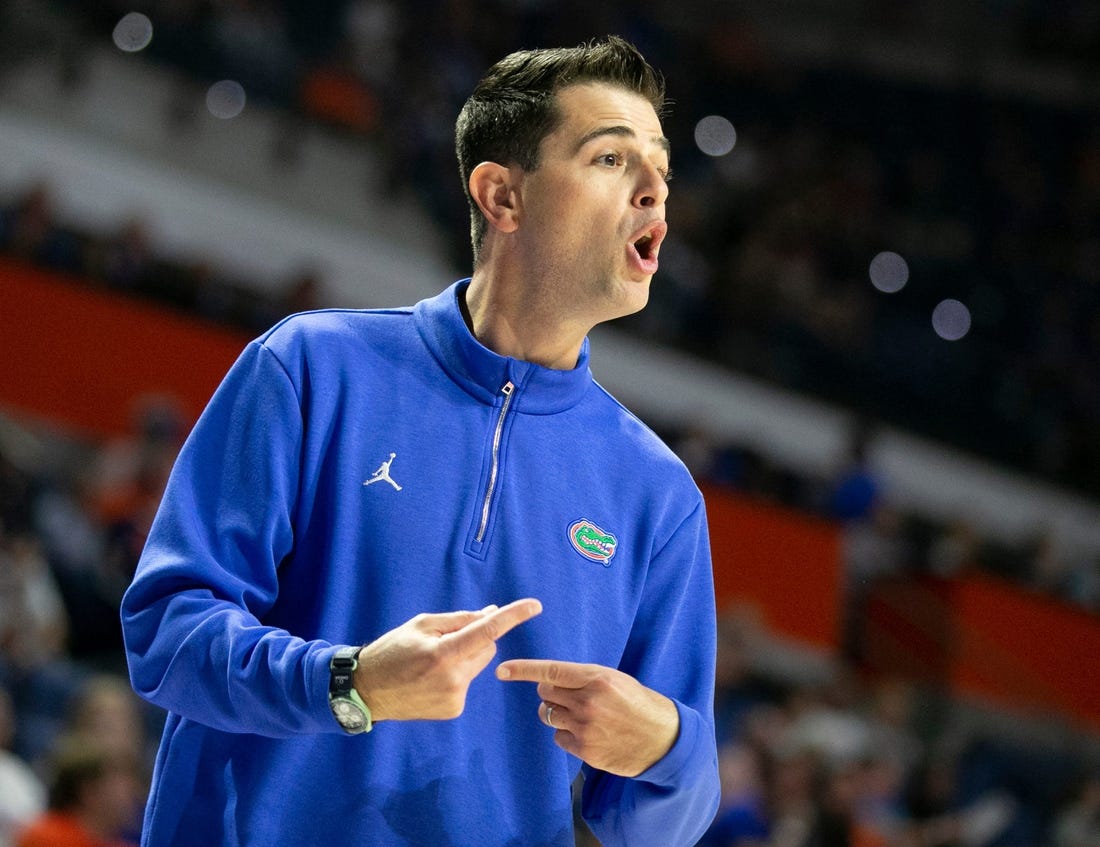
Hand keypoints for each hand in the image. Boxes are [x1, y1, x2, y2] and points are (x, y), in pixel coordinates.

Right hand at [355, 598, 541, 721]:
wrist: (367, 691)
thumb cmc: (392, 651)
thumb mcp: (421, 625)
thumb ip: (459, 620)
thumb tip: (490, 613)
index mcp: (443, 653)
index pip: (487, 631)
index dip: (512, 616)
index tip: (535, 606)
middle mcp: (453, 679)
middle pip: (487, 648)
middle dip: (477, 638)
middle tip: (448, 638)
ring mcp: (455, 697)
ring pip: (478, 665)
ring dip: (466, 657)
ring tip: (434, 661)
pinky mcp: (453, 709)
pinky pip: (467, 682)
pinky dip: (458, 674)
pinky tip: (432, 678)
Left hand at [496, 659, 678, 776]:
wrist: (662, 738)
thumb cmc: (637, 703)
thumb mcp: (614, 679)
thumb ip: (584, 678)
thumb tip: (549, 679)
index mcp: (597, 678)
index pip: (551, 671)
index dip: (523, 669)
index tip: (502, 669)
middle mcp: (588, 702)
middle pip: (545, 693)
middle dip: (552, 692)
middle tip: (571, 696)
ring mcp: (585, 728)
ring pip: (549, 715)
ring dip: (558, 713)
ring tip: (583, 715)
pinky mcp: (584, 750)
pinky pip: (558, 737)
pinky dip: (566, 734)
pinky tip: (587, 733)